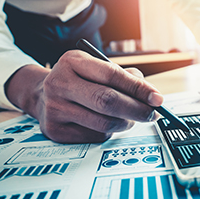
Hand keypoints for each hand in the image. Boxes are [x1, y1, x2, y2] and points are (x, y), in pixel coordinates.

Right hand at [5, 50, 162, 142]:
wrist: (42, 95)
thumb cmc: (78, 81)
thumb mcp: (96, 69)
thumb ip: (123, 77)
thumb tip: (150, 95)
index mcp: (72, 62)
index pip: (111, 74)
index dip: (138, 88)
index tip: (157, 98)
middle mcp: (59, 83)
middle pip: (107, 101)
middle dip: (137, 110)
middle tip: (152, 114)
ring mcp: (55, 108)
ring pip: (104, 123)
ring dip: (125, 123)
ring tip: (130, 118)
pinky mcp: (55, 131)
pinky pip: (95, 137)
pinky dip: (108, 133)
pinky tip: (106, 124)